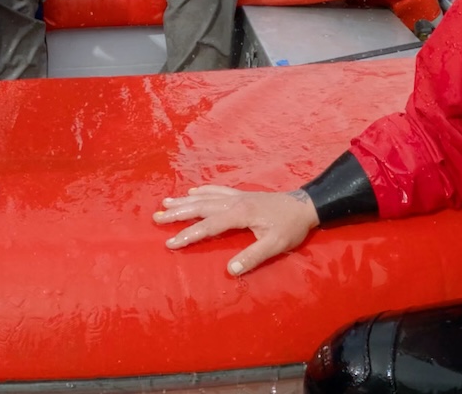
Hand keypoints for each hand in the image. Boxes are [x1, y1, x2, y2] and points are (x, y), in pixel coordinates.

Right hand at [154, 184, 318, 275]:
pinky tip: (193, 192)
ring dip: (185, 200)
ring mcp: (237, 196)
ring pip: (205, 197)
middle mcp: (234, 202)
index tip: (170, 243)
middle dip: (178, 213)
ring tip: (165, 203)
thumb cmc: (290, 227)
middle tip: (156, 217)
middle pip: (200, 207)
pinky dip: (203, 191)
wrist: (305, 205)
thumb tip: (229, 270)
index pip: (208, 226)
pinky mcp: (242, 195)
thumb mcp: (275, 245)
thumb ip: (252, 257)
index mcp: (240, 214)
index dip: (189, 235)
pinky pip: (216, 191)